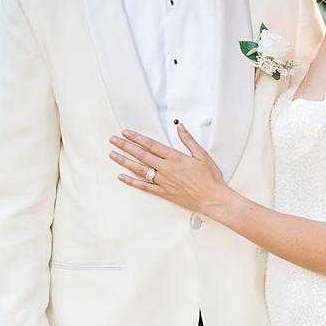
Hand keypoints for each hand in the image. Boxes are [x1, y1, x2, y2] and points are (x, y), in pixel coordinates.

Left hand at [109, 125, 225, 212]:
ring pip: (140, 169)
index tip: (126, 133)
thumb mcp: (201, 155)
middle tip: (113, 140)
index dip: (137, 138)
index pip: (151, 145)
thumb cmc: (209, 178)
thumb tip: (180, 127)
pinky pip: (144, 186)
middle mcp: (166, 169)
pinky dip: (132, 182)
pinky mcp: (163, 192)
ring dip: (125, 161)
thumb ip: (188, 140)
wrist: (212, 198)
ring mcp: (163, 181)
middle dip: (126, 146)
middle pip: (141, 155)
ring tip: (113, 155)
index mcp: (175, 158)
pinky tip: (122, 177)